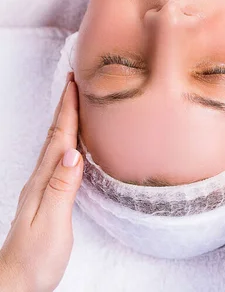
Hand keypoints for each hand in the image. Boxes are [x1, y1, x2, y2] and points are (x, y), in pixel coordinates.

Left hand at [0, 74, 82, 291]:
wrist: (17, 282)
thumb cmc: (35, 257)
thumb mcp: (52, 223)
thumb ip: (62, 188)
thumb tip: (73, 153)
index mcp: (43, 182)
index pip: (59, 139)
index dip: (67, 110)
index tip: (75, 83)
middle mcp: (41, 180)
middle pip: (55, 136)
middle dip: (65, 107)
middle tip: (76, 82)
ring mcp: (43, 189)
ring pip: (56, 146)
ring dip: (65, 122)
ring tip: (76, 104)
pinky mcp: (49, 198)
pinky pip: (59, 161)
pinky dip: (67, 143)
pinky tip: (74, 144)